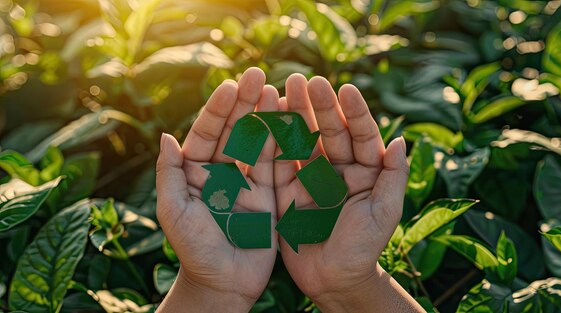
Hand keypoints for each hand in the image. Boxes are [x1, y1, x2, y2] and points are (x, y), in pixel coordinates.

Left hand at [155, 68, 277, 311]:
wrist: (224, 282)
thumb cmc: (193, 249)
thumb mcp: (174, 211)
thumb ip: (170, 175)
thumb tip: (166, 137)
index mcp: (195, 171)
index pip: (206, 132)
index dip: (217, 110)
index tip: (230, 86)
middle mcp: (221, 171)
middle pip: (233, 129)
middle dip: (244, 102)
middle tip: (258, 75)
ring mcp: (247, 181)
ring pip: (256, 141)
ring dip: (265, 115)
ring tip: (275, 90)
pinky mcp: (269, 194)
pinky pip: (275, 164)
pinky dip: (282, 142)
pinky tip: (289, 119)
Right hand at [275, 75, 421, 311]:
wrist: (335, 280)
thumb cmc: (365, 248)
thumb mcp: (385, 213)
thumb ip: (393, 177)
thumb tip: (401, 141)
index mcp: (365, 170)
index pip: (361, 135)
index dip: (354, 112)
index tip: (346, 89)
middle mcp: (338, 168)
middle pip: (329, 131)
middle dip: (319, 106)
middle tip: (306, 80)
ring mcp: (312, 178)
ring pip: (303, 141)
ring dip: (294, 116)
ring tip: (283, 89)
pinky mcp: (288, 191)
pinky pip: (281, 163)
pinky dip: (273, 142)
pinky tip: (266, 118)